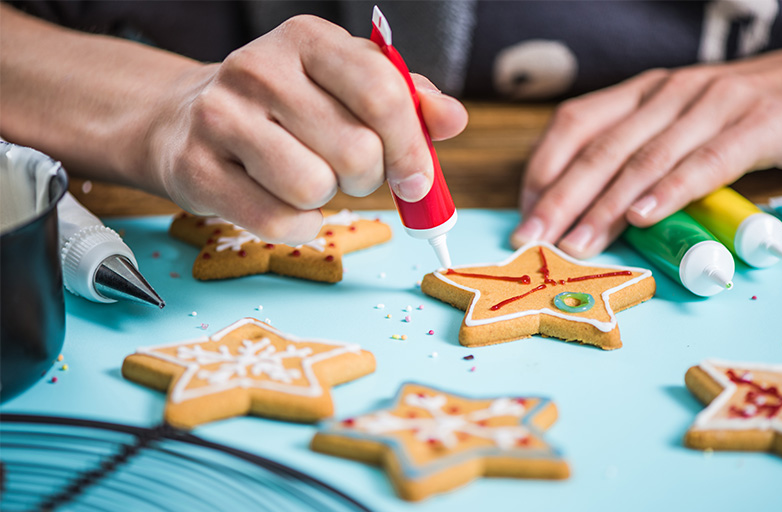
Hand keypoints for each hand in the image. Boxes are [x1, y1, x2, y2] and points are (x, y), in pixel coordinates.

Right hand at [144, 16, 466, 242]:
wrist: (189, 119)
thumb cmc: (287, 107)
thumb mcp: (346, 85)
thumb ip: (405, 99)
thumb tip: (453, 118)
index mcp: (307, 39)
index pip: (380, 91)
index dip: (410, 146)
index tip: (417, 179)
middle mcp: (259, 68)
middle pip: (354, 150)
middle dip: (368, 177)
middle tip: (350, 172)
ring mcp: (220, 117)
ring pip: (313, 187)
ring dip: (328, 198)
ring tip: (312, 179)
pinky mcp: (195, 168)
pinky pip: (277, 220)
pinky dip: (299, 225)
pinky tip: (288, 203)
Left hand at [511, 41, 781, 258]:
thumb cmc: (754, 116)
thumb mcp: (687, 126)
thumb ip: (646, 156)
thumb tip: (596, 211)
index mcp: (647, 92)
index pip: (577, 124)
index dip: (544, 168)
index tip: (523, 213)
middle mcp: (671, 92)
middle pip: (601, 147)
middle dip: (559, 198)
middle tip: (530, 240)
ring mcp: (714, 104)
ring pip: (644, 158)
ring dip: (603, 206)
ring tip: (575, 244)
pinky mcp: (759, 124)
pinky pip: (706, 160)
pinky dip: (669, 191)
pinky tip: (642, 217)